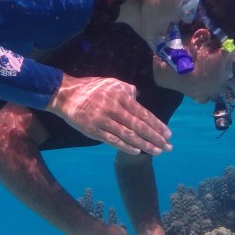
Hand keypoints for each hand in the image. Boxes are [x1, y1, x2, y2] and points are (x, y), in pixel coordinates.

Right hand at [46, 74, 171, 155]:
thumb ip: (128, 90)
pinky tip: (137, 151)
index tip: (168, 134)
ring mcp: (103, 120)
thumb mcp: (112, 83)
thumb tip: (140, 98)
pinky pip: (113, 140)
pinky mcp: (93, 130)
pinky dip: (126, 147)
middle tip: (168, 147)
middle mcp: (114, 108)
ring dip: (144, 145)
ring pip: (128, 135)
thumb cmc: (92, 89)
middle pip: (139, 126)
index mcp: (121, 96)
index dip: (157, 125)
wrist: (67, 95)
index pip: (143, 113)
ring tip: (157, 151)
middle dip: (155, 137)